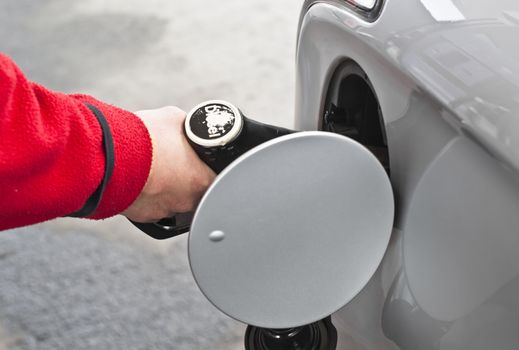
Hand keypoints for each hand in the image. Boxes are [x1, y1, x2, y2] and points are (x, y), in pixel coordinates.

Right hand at [123, 106, 215, 221]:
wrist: (108, 155)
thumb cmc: (143, 139)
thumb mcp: (173, 118)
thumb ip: (185, 126)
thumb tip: (187, 124)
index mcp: (201, 180)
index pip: (215, 178)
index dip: (206, 168)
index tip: (198, 162)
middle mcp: (186, 202)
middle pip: (193, 192)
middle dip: (184, 179)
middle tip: (172, 163)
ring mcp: (164, 212)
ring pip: (171, 201)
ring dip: (165, 188)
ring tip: (153, 170)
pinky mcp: (143, 217)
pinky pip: (150, 206)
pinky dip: (146, 195)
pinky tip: (140, 180)